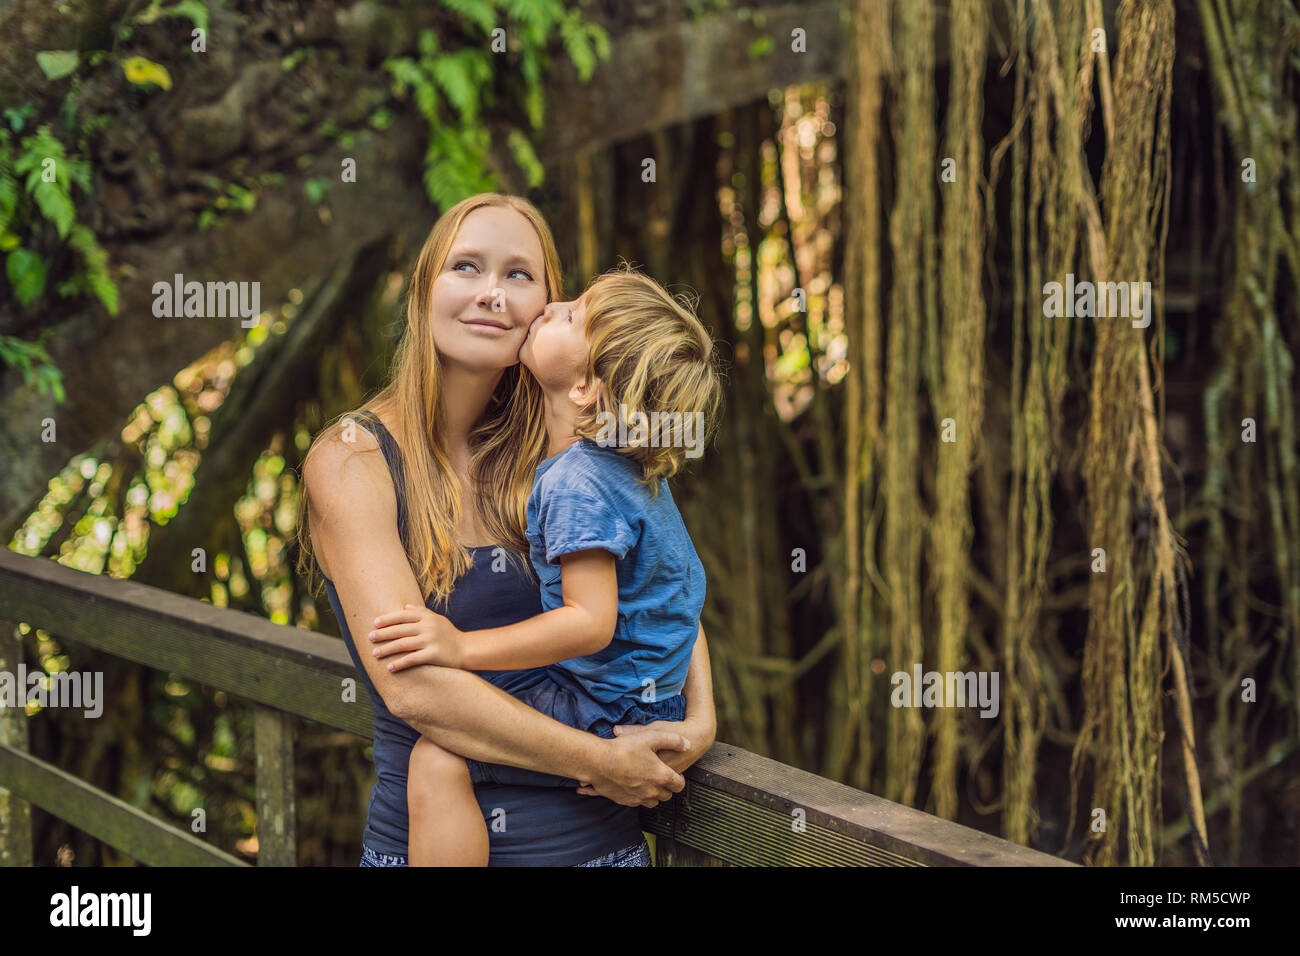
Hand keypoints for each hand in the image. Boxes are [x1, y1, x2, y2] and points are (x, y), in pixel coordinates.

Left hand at [368, 604, 464, 670]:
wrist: (466, 649)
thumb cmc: (449, 634)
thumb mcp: (438, 619)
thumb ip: (422, 612)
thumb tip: (405, 606)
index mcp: (427, 617)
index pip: (403, 615)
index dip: (388, 618)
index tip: (375, 623)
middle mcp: (428, 627)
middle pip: (400, 629)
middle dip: (383, 633)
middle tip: (370, 637)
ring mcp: (430, 641)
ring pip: (403, 644)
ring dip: (387, 649)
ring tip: (375, 653)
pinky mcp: (433, 655)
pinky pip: (412, 659)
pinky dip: (400, 663)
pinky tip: (390, 667)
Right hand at [575, 718, 713, 793]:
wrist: (597, 762)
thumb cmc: (624, 748)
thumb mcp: (651, 736)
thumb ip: (673, 740)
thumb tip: (687, 745)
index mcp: (661, 776)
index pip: (679, 785)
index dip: (679, 780)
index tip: (675, 775)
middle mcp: (652, 791)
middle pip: (667, 795)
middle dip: (667, 788)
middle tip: (662, 778)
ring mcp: (638, 798)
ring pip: (653, 802)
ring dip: (654, 795)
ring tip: (650, 783)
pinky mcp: (625, 801)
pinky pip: (638, 803)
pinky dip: (640, 797)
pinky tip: (636, 787)